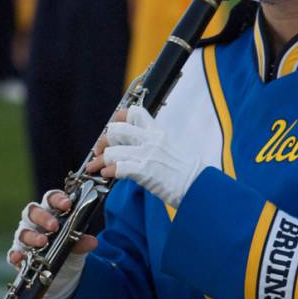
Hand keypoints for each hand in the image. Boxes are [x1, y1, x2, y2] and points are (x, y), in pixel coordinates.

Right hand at [7, 191, 97, 298]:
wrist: (62, 270)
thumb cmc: (67, 248)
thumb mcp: (77, 244)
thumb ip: (82, 241)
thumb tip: (92, 242)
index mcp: (50, 212)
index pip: (50, 199)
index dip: (57, 199)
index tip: (67, 204)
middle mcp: (34, 222)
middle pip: (32, 211)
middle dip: (43, 217)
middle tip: (54, 225)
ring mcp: (25, 237)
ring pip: (22, 232)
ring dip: (32, 236)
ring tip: (43, 242)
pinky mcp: (19, 254)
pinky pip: (13, 253)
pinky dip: (15, 255)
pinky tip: (19, 257)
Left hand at [86, 106, 204, 208]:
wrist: (200, 185)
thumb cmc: (189, 172)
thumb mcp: (172, 149)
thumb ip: (155, 145)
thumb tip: (140, 148)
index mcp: (158, 133)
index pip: (134, 113)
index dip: (118, 118)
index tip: (112, 129)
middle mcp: (151, 141)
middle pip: (116, 130)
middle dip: (104, 141)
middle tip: (99, 152)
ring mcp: (147, 155)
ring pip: (113, 151)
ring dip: (102, 161)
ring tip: (97, 168)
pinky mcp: (145, 172)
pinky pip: (119, 168)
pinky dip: (109, 172)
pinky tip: (107, 175)